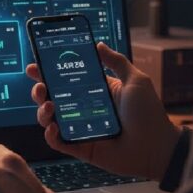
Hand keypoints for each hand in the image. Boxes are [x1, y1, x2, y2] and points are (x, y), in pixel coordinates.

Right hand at [27, 42, 180, 179]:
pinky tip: (54, 126)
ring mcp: (79, 129)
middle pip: (50, 98)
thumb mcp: (135, 80)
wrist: (157, 146)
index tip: (35, 67)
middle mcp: (82, 109)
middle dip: (39, 91)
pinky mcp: (79, 147)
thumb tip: (98, 45)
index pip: (63, 80)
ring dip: (42, 111)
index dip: (46, 73)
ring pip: (49, 119)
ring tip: (49, 105)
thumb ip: (116, 61)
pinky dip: (50, 135)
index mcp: (92, 92)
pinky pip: (57, 142)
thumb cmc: (149, 113)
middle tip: (40, 87)